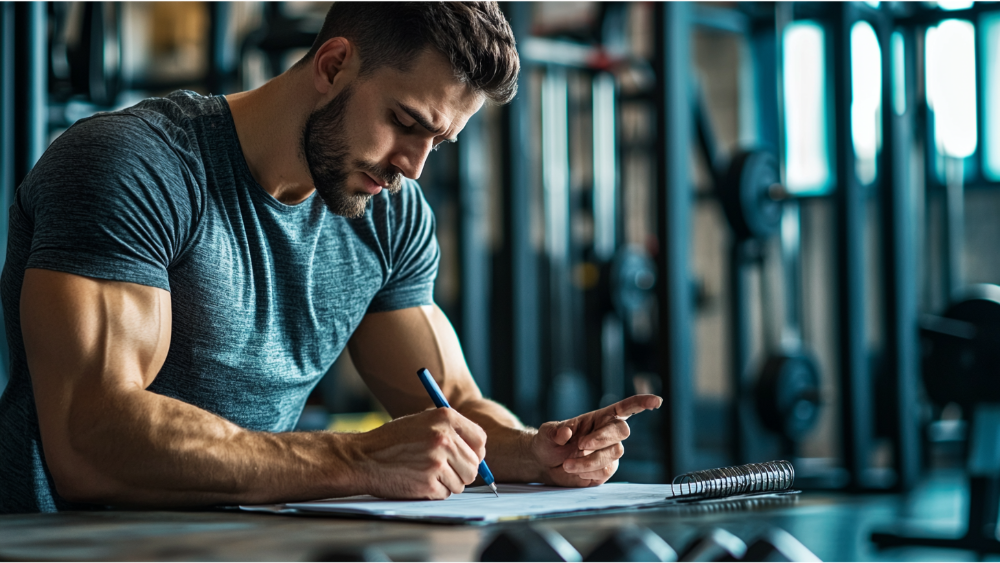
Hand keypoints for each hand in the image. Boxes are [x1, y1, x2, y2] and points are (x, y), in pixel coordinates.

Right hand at [352, 407, 485, 499]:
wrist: (363, 457)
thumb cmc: (392, 440)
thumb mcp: (422, 421)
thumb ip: (450, 431)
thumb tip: (477, 451)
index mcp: (445, 417)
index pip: (480, 439)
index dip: (475, 451)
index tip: (467, 457)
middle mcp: (444, 438)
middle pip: (474, 465)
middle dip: (462, 471)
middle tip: (444, 470)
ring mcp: (437, 461)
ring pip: (462, 482)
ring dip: (447, 483)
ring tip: (424, 472)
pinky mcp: (428, 483)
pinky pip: (445, 494)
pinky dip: (433, 492)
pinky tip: (416, 481)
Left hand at [530, 395, 661, 486]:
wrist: (545, 464)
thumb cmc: (548, 442)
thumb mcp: (546, 433)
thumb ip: (554, 431)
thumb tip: (566, 432)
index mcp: (599, 418)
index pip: (625, 408)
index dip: (641, 403)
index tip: (656, 401)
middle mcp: (608, 434)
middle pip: (622, 431)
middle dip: (603, 438)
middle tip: (580, 445)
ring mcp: (609, 453)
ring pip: (613, 454)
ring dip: (590, 460)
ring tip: (567, 464)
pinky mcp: (605, 471)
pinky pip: (606, 472)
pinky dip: (588, 472)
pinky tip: (575, 471)